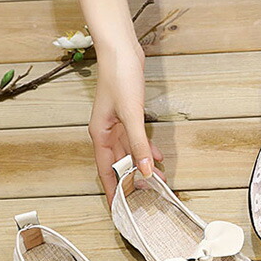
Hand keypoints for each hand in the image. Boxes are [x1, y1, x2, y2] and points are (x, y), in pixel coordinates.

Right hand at [89, 40, 162, 203]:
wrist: (122, 51)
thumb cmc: (119, 78)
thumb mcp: (132, 116)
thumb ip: (139, 145)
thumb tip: (146, 171)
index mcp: (101, 135)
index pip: (106, 171)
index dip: (113, 191)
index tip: (119, 210)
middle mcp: (107, 132)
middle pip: (120, 164)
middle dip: (133, 181)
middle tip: (149, 197)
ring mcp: (118, 124)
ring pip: (130, 153)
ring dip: (144, 165)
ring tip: (160, 180)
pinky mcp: (129, 114)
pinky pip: (137, 139)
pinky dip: (147, 149)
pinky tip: (158, 156)